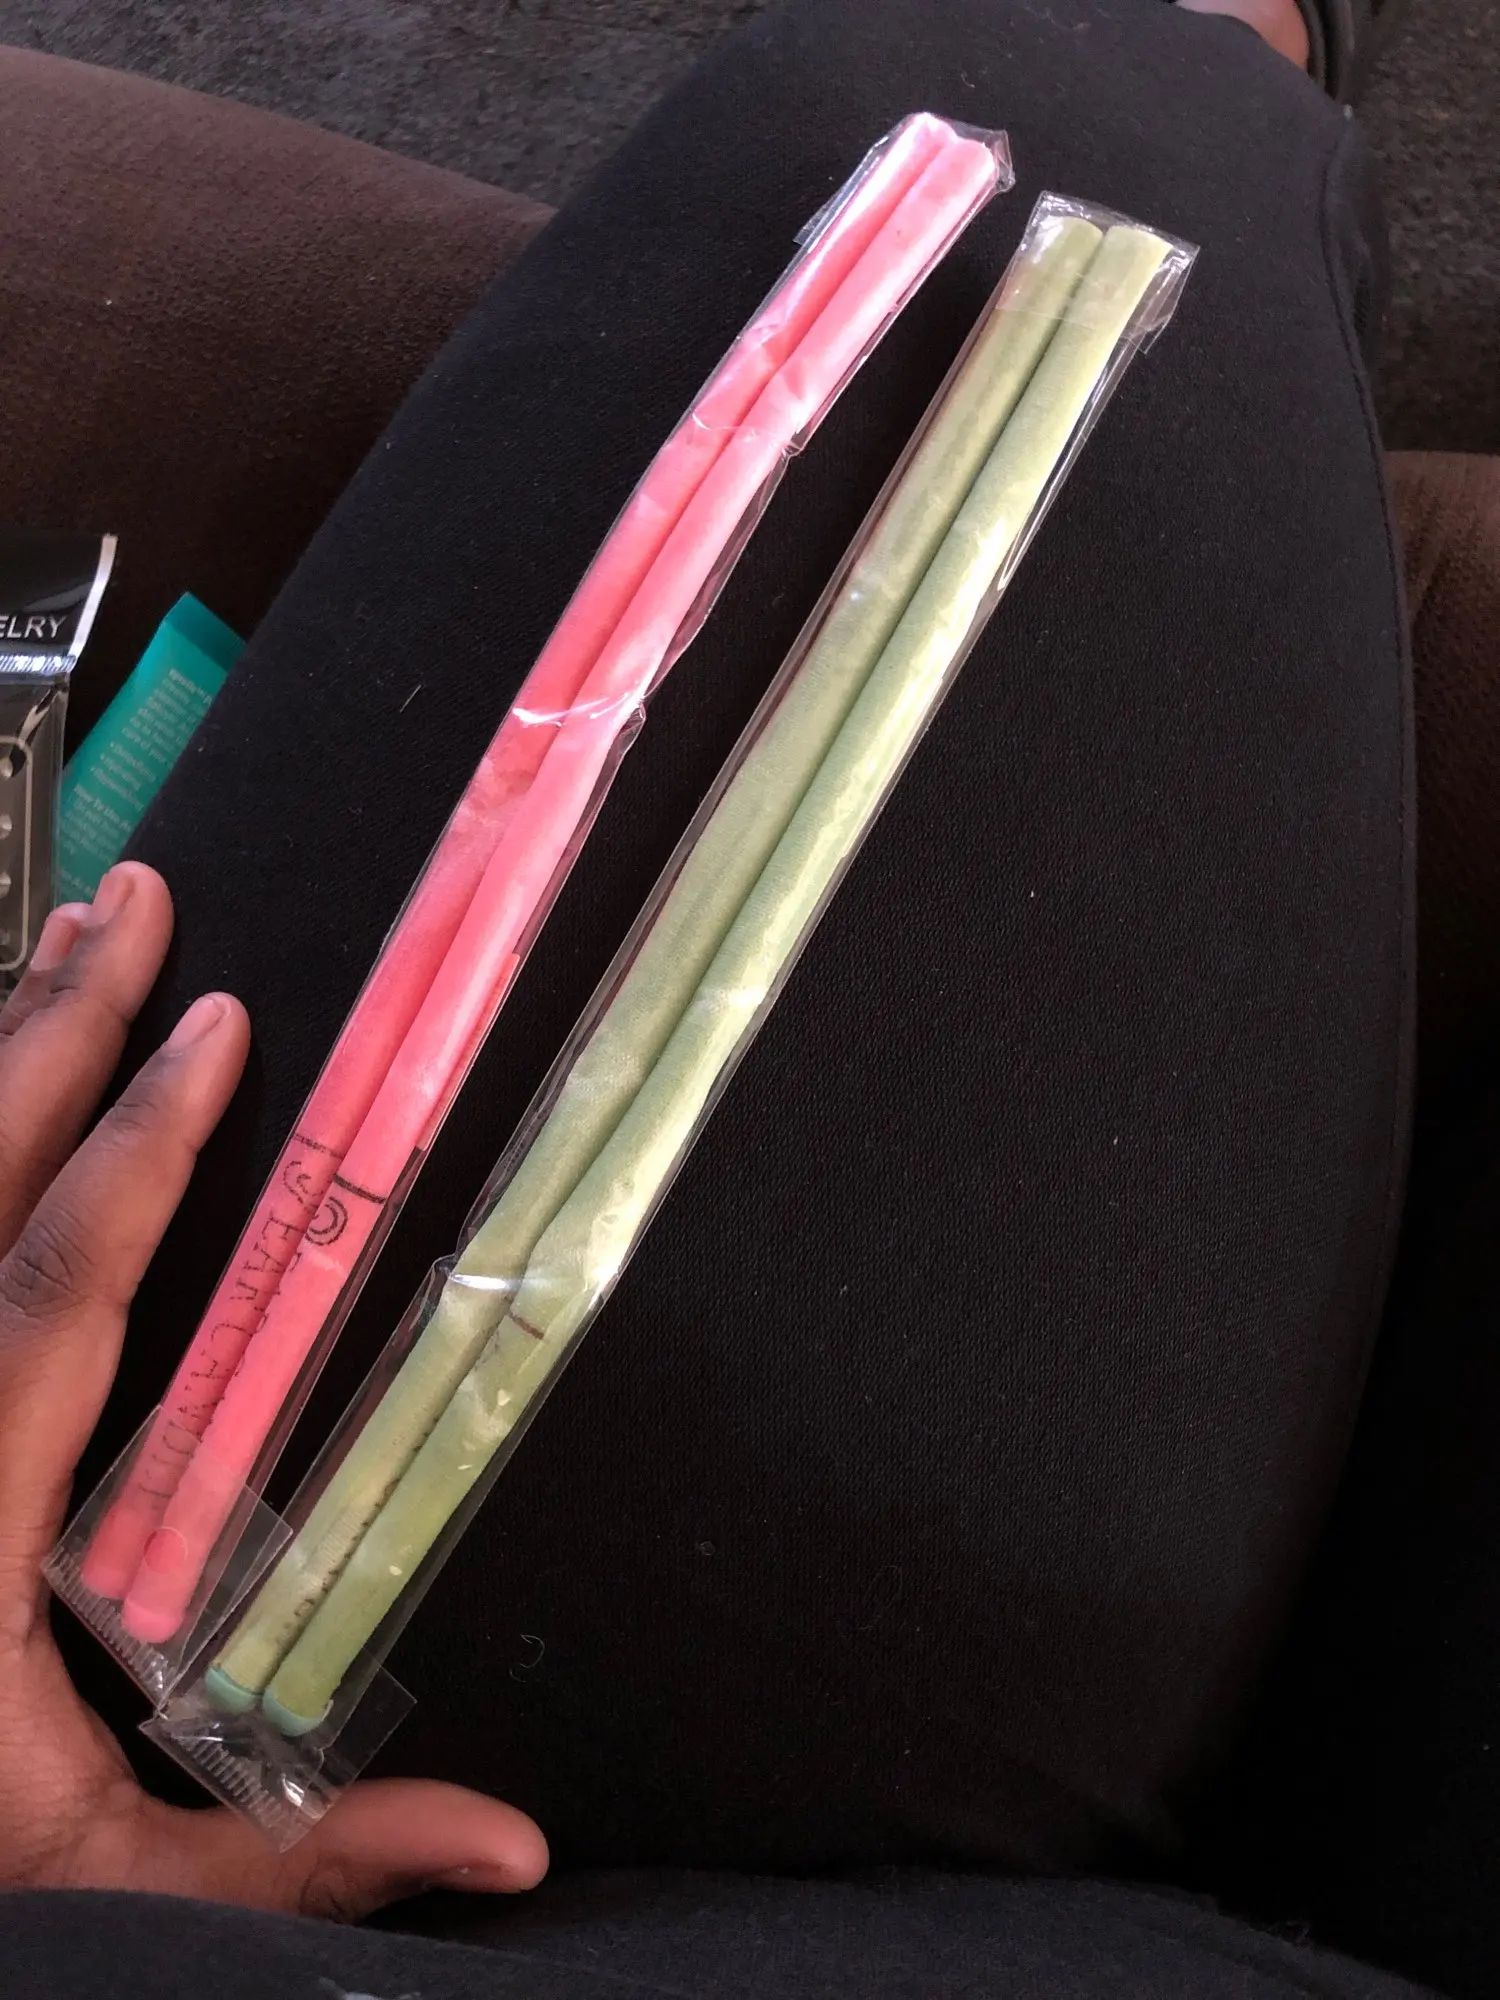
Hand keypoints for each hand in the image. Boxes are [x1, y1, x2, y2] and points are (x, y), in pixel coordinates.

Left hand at [0, 864, 547, 1919]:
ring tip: (71, 942)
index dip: (138, 1148)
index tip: (214, 1028)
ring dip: (0, 1056)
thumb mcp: (121, 1877)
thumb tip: (502, 1847)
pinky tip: (1, 1087)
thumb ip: (307, 1855)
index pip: (56, 1291)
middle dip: (57, 1032)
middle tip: (132, 910)